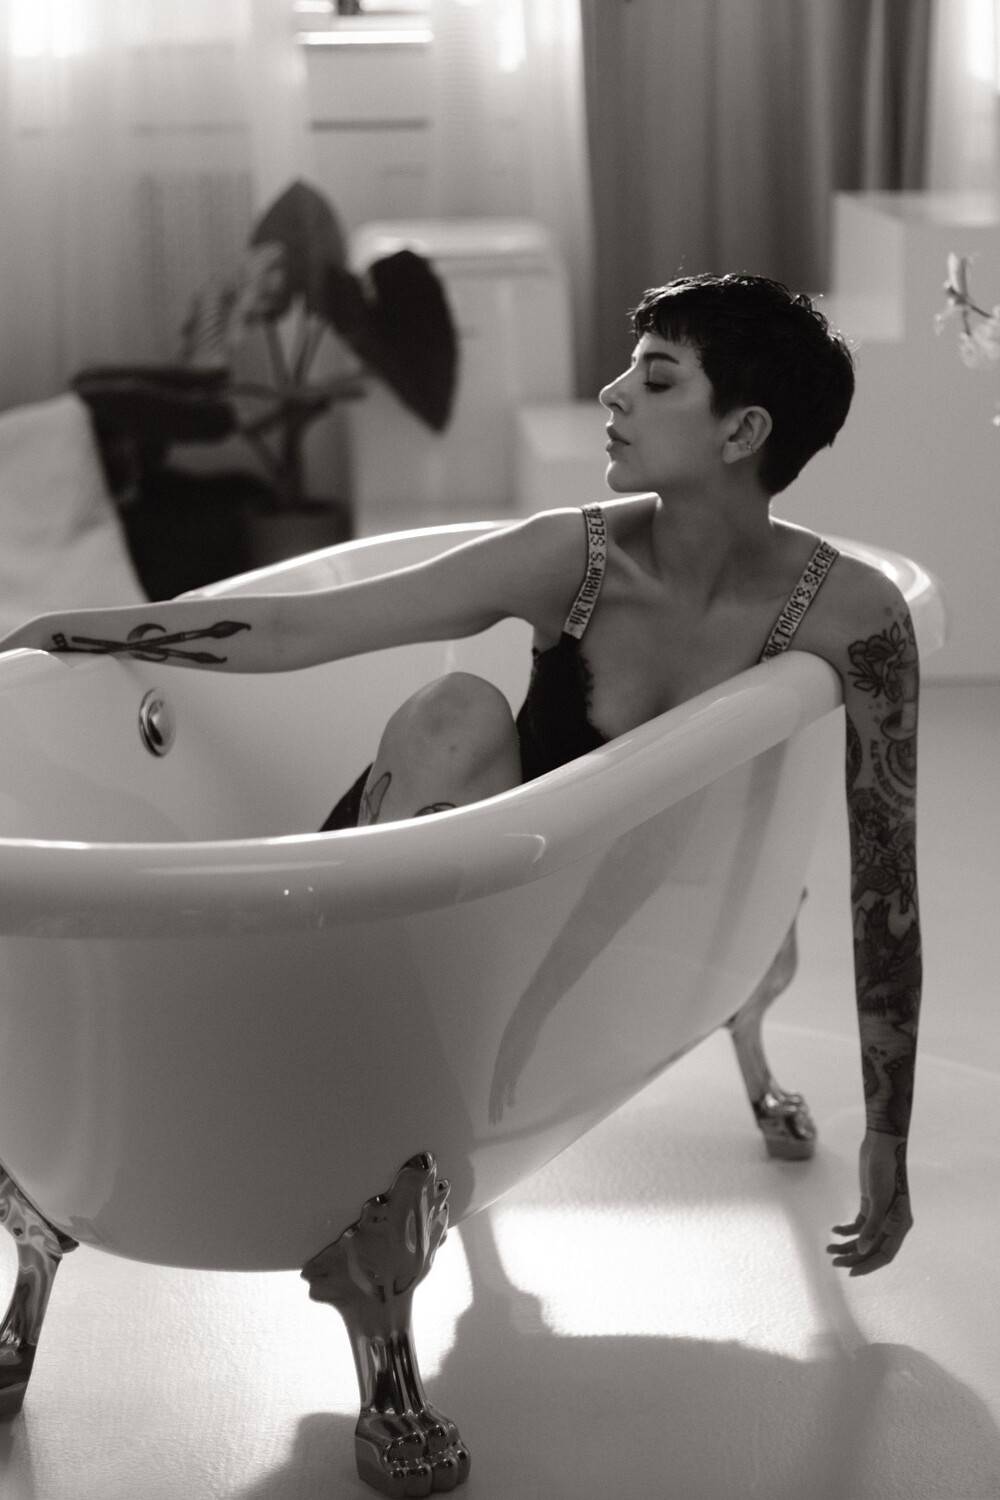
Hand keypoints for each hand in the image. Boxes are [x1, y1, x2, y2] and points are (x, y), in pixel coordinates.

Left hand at [826, 1130, 912, 1275]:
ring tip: (828, 1248)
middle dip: (853, 1257)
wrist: (881, 1144)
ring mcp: (881, 1214)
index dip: (868, 1265)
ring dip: (847, 1245)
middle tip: (833, 1261)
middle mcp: (893, 1223)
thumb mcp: (878, 1200)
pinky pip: (859, 1225)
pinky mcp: (870, 1204)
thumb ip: (872, 1227)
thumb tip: (861, 1251)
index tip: (850, 1272)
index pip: (885, 1255)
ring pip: (864, 1238)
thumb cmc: (884, 1170)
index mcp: (901, 1225)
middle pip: (872, 1249)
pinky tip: (834, 1230)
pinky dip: (847, 1230)